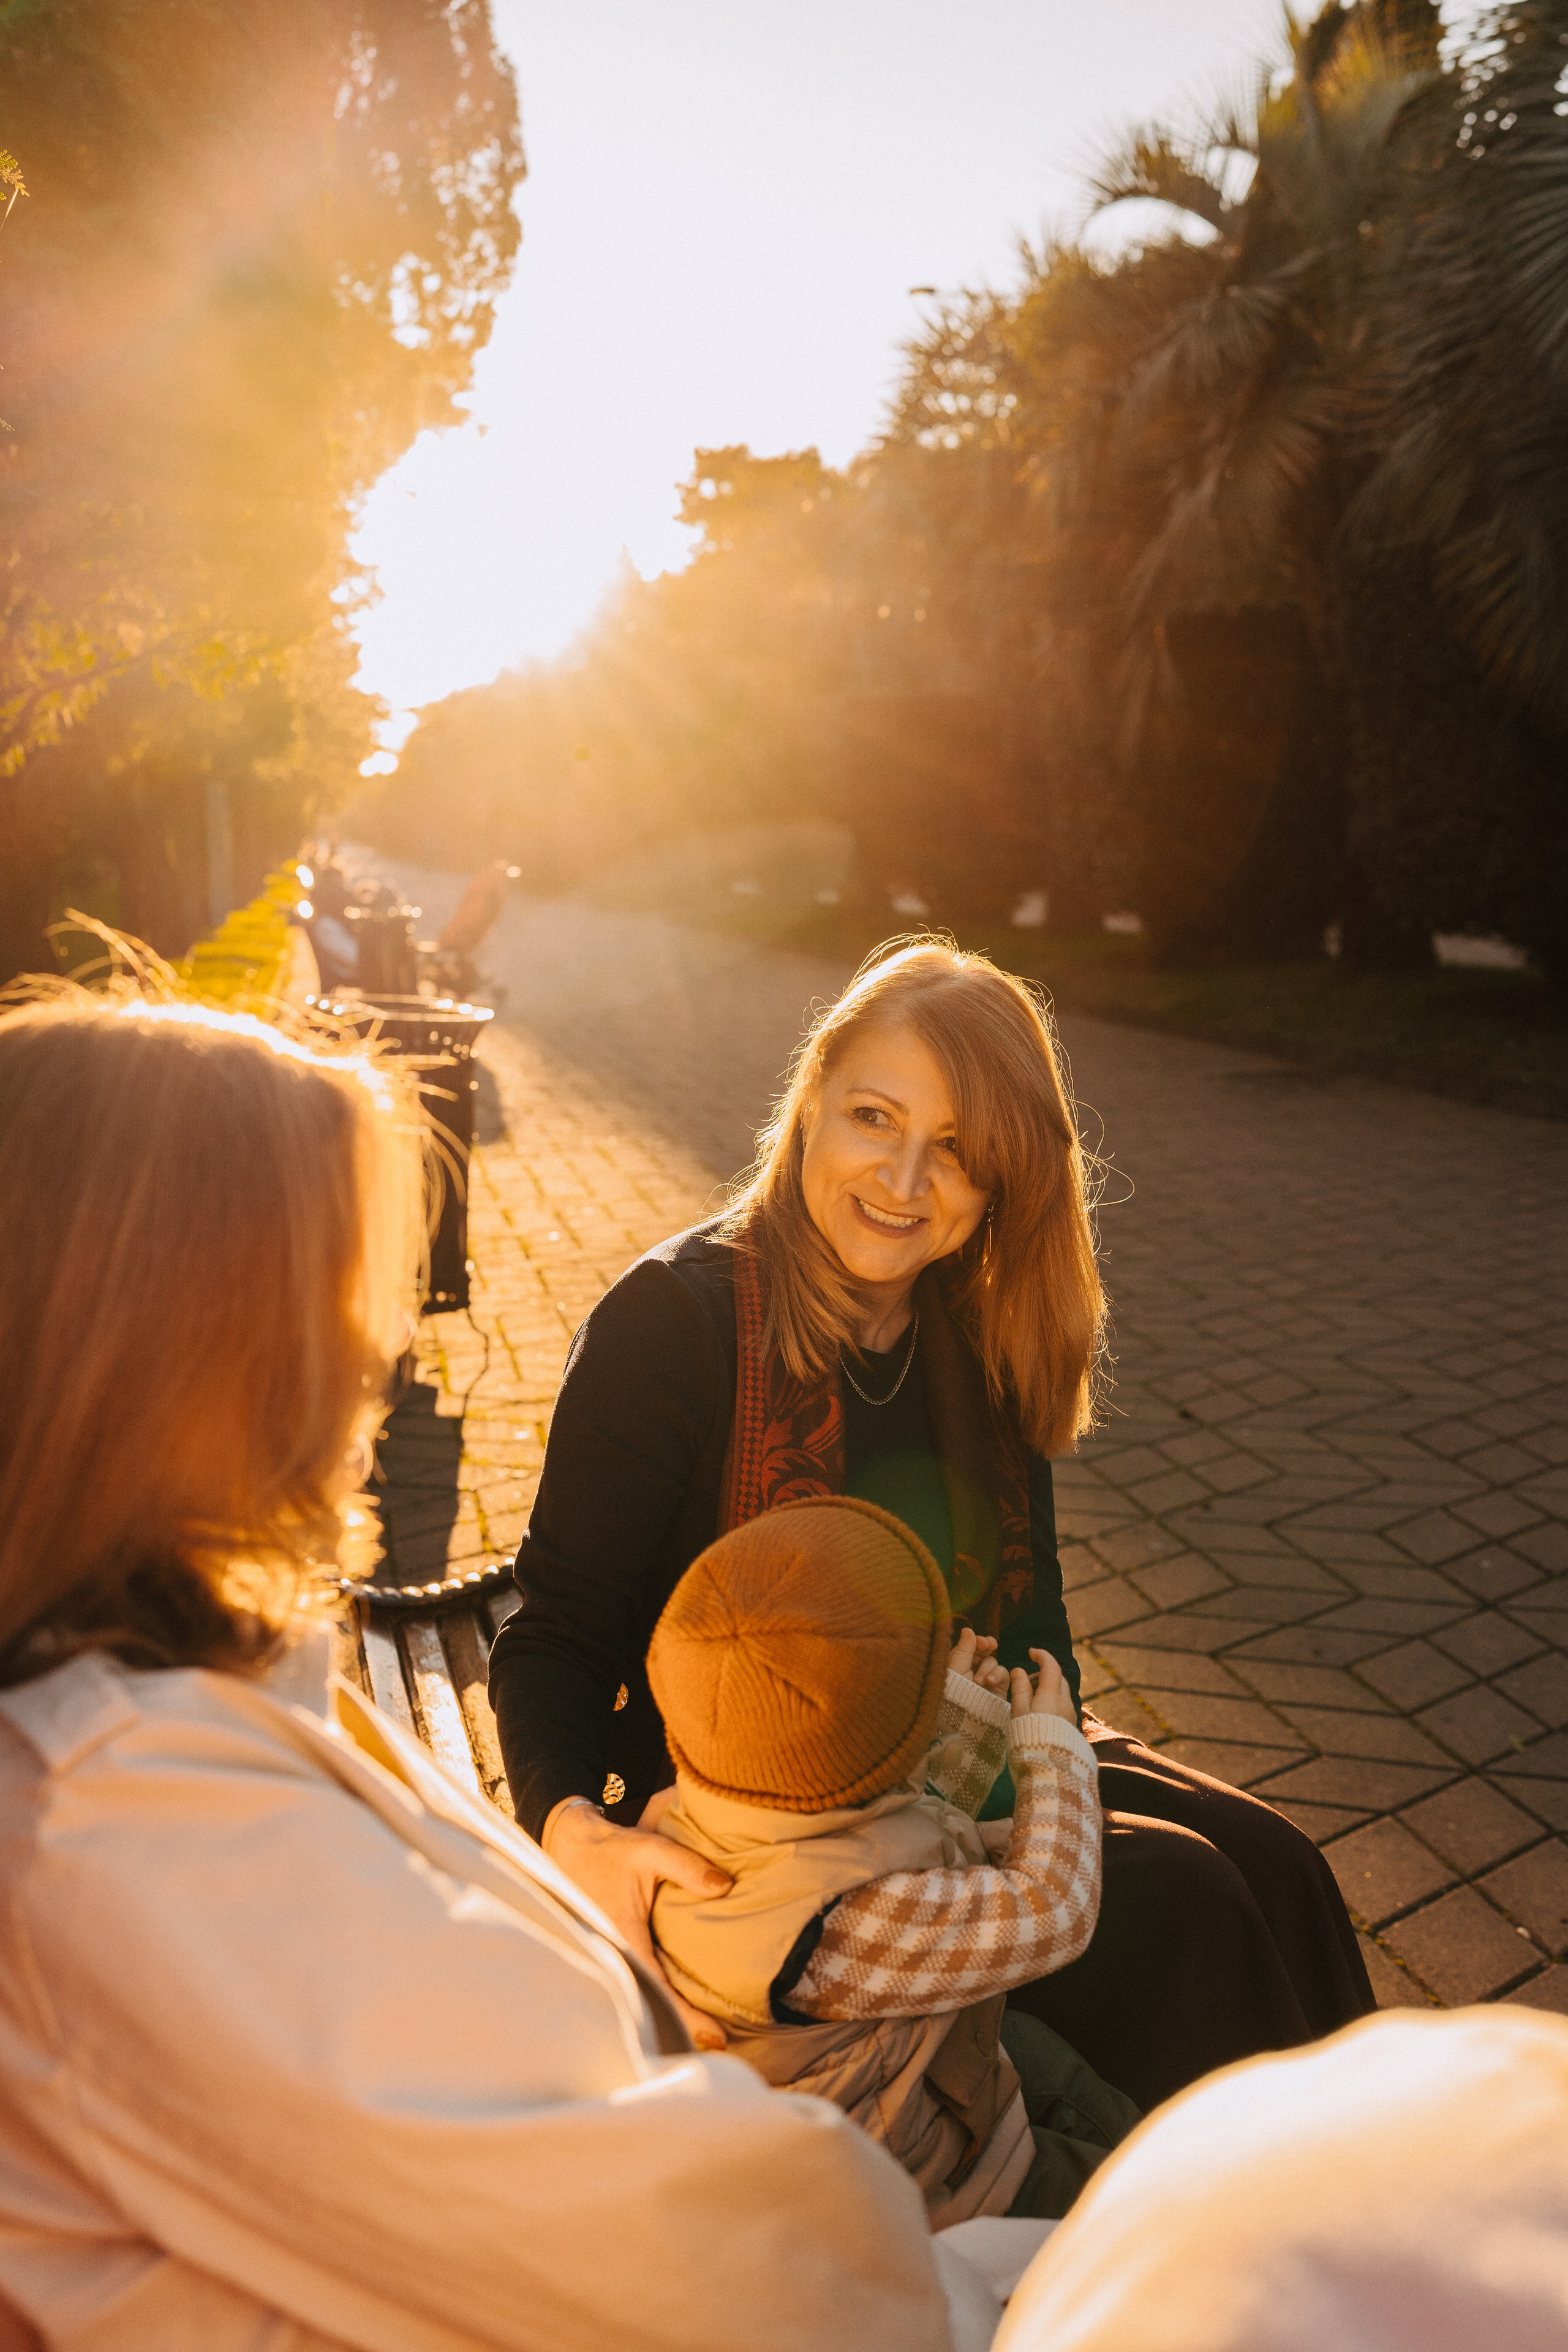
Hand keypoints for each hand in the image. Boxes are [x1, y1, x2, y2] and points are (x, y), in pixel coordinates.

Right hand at [542, 1799, 732, 2050]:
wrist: (571, 1844)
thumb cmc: (609, 1850)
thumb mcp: (649, 1849)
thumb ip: (687, 1866)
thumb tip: (725, 1886)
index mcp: (623, 1937)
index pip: (658, 1990)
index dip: (688, 2018)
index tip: (717, 2037)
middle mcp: (613, 1954)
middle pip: (649, 2005)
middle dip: (683, 2029)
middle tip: (720, 2044)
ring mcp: (610, 1954)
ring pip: (640, 1997)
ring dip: (669, 2016)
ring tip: (705, 2034)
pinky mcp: (613, 1949)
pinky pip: (636, 1981)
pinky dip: (656, 1997)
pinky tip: (676, 2001)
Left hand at [948, 1627, 1009, 1695]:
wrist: (966, 1719)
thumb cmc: (955, 1695)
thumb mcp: (956, 1670)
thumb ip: (963, 1649)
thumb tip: (968, 1629)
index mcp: (958, 1664)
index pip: (970, 1645)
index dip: (977, 1641)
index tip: (981, 1641)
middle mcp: (971, 1670)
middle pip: (983, 1650)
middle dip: (986, 1647)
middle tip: (989, 1645)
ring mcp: (985, 1678)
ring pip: (992, 1661)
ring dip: (987, 1668)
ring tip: (980, 1681)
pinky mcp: (997, 1687)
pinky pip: (1002, 1673)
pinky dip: (997, 1675)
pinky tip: (990, 1682)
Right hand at [1009, 1647, 1077, 1727]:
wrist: (1047, 1763)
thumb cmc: (1028, 1734)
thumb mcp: (1019, 1709)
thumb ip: (1019, 1687)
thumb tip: (1019, 1670)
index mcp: (1051, 1693)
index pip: (1051, 1665)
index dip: (1042, 1655)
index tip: (1031, 1652)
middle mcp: (1065, 1700)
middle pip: (1057, 1677)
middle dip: (1044, 1673)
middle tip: (1027, 1683)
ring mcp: (1070, 1712)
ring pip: (1061, 1691)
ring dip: (1048, 1687)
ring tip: (1031, 1700)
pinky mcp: (1070, 1723)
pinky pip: (1062, 1703)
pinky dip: (1052, 1700)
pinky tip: (1040, 1712)